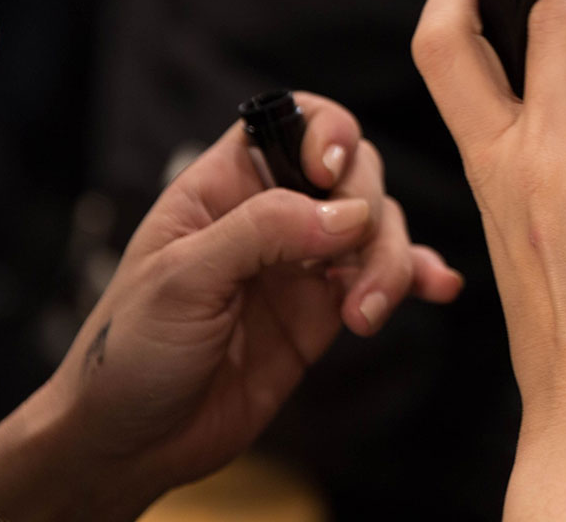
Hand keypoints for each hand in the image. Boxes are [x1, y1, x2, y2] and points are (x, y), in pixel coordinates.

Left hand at [21, 93, 462, 509]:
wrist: (128, 443)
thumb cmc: (128, 351)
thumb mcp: (181, 279)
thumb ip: (263, 232)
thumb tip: (349, 214)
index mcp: (224, 185)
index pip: (292, 122)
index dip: (326, 132)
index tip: (331, 172)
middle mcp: (270, 213)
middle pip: (353, 173)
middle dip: (367, 211)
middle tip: (347, 266)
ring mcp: (302, 263)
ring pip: (377, 227)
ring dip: (388, 262)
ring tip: (364, 316)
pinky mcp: (324, 312)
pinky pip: (384, 279)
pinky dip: (415, 276)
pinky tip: (437, 286)